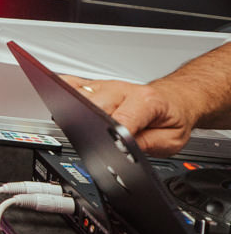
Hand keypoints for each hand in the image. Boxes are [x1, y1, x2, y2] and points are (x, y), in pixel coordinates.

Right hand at [60, 73, 198, 155]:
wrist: (174, 98)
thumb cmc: (171, 117)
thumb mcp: (171, 140)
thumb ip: (147, 145)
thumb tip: (122, 151)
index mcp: (146, 102)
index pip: (122, 120)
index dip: (114, 137)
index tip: (111, 148)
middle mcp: (122, 90)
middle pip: (94, 105)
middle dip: (91, 124)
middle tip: (95, 140)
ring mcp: (104, 86)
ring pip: (78, 94)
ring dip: (74, 109)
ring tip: (77, 124)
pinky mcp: (93, 85)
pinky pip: (70, 83)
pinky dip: (61, 90)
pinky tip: (60, 102)